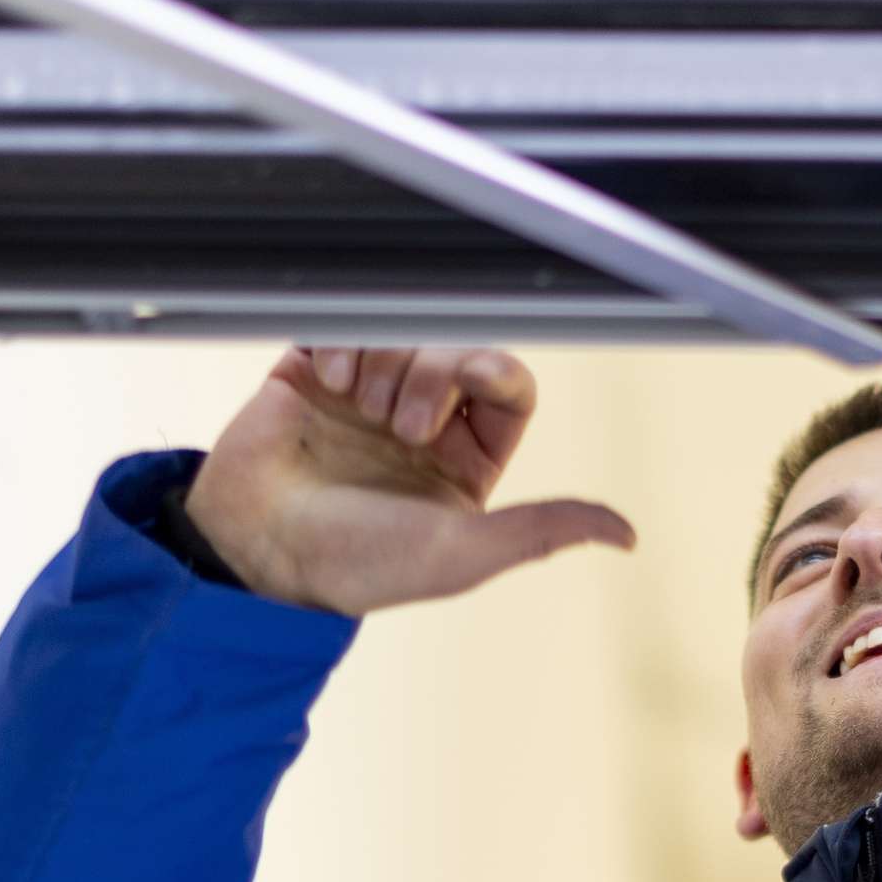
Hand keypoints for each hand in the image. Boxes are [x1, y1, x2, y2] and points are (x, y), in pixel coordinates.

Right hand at [181, 345, 635, 614]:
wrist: (255, 545)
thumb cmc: (354, 561)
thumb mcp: (462, 552)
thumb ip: (544, 530)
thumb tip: (625, 534)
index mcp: (464, 460)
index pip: (507, 383)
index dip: (490, 372)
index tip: (462, 390)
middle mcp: (420, 421)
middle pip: (455, 345)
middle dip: (430, 371)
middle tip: (396, 423)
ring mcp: (367, 392)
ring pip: (401, 328)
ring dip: (381, 362)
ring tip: (352, 410)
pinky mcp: (315, 369)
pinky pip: (345, 320)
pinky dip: (340, 342)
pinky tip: (324, 383)